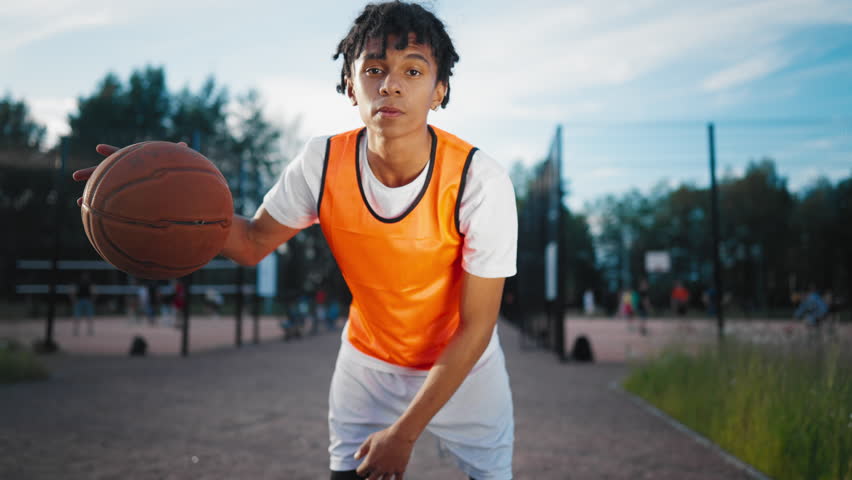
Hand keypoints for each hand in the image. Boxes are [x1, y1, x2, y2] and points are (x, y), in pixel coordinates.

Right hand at [72, 142, 186, 205]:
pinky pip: (108, 206)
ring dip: (90, 197)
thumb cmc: (168, 175)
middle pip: (102, 173)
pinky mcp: (121, 200)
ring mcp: (119, 187)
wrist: (164, 192)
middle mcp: (122, 174)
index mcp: (132, 164)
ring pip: (101, 191)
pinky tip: (93, 219)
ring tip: (79, 203)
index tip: (99, 148)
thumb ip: (175, 156)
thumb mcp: (170, 165)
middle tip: (75, 176)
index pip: (119, 155)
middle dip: (90, 174)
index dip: (110, 152)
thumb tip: (184, 147)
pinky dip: (101, 212)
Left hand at [354, 426, 415, 479]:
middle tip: (369, 477)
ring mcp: (390, 470)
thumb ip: (362, 450)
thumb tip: (356, 458)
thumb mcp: (371, 440)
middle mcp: (379, 468)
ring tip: (380, 478)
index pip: (361, 472)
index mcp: (370, 461)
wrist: (401, 434)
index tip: (362, 469)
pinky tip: (393, 479)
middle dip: (368, 478)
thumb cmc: (385, 435)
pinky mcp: (400, 469)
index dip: (360, 471)